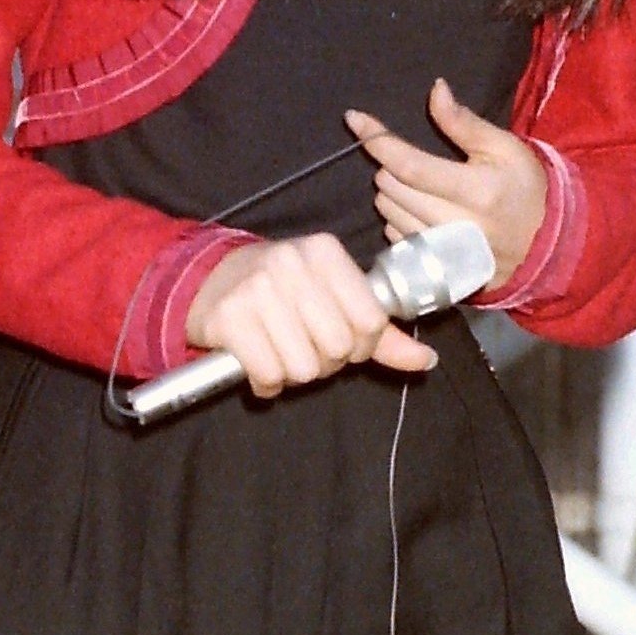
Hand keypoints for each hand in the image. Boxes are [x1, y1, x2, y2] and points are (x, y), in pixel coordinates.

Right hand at [184, 234, 436, 398]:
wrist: (210, 282)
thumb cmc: (283, 293)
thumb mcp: (332, 297)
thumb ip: (380, 332)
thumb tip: (425, 360)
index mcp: (326, 252)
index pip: (371, 320)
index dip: (361, 345)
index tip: (343, 341)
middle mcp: (292, 263)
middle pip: (339, 348)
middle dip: (326, 362)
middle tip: (306, 347)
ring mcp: (257, 289)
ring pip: (305, 367)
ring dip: (295, 374)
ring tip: (281, 351)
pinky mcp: (229, 318)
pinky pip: (269, 375)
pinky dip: (267, 383)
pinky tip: (259, 362)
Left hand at [346, 80, 546, 288]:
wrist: (546, 246)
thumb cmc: (525, 189)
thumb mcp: (504, 148)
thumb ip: (464, 123)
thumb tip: (435, 91)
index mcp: (476, 191)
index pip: (410, 165)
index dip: (378, 141)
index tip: (354, 119)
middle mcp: (455, 225)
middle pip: (392, 189)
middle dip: (388, 166)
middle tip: (408, 159)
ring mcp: (443, 253)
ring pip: (388, 214)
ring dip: (391, 192)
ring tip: (416, 185)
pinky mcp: (435, 268)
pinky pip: (396, 238)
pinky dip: (397, 218)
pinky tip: (419, 211)